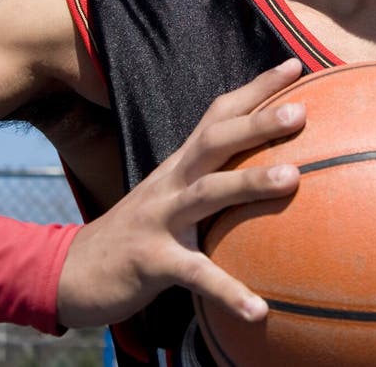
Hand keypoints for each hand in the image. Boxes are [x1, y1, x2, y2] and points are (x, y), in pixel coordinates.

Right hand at [57, 58, 305, 327]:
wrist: (75, 268)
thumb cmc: (142, 228)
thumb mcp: (175, 192)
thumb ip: (214, 176)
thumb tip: (274, 166)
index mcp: (182, 163)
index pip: (219, 114)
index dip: (256, 87)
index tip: (295, 65)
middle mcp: (171, 181)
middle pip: (214, 142)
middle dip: (256, 123)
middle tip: (300, 112)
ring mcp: (159, 218)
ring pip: (206, 193)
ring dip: (248, 182)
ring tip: (292, 178)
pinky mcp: (152, 261)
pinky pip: (194, 275)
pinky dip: (227, 289)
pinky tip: (259, 309)